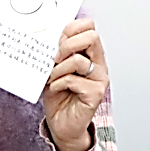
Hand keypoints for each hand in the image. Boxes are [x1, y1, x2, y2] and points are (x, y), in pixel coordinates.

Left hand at [41, 18, 107, 150]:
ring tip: (52, 78)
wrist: (61, 124)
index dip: (72, 28)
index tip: (58, 40)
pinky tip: (55, 88)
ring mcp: (99, 79)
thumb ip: (57, 52)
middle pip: (91, 36)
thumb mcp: (54, 68)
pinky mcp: (96, 93)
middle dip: (67, 44)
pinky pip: (73, 80)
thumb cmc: (59, 96)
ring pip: (79, 60)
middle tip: (55, 58)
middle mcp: (98, 64)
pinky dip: (58, 83)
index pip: (89, 26)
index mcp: (90, 53)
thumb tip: (50, 36)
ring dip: (58, 69)